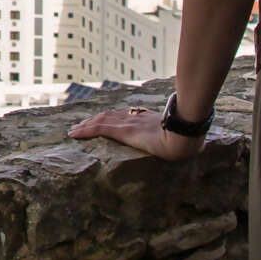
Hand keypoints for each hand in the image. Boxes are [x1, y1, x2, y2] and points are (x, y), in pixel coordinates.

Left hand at [66, 106, 201, 160]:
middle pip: (108, 116)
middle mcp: (134, 119)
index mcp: (145, 120)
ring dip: (85, 126)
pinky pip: (99, 129)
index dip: (110, 118)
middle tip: (81, 126)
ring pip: (100, 121)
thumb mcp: (177, 137)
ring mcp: (128, 124)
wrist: (184, 137)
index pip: (123, 117)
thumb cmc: (186, 140)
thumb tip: (183, 143)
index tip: (101, 121)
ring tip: (74, 131)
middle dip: (94, 121)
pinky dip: (85, 130)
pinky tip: (75, 134)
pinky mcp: (123, 131)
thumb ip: (173, 136)